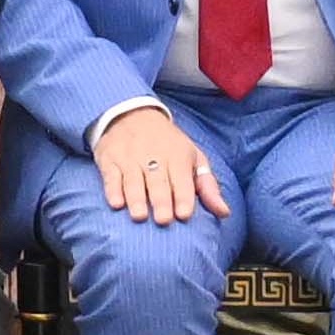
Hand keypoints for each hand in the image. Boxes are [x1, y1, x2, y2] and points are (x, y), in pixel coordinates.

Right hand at [86, 99, 221, 228]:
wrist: (131, 114)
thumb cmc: (168, 144)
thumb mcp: (192, 157)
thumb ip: (208, 186)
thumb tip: (224, 213)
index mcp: (178, 156)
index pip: (182, 179)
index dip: (183, 197)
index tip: (184, 214)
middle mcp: (154, 156)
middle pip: (158, 181)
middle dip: (161, 200)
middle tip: (163, 220)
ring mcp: (130, 158)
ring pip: (134, 180)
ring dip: (136, 198)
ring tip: (139, 216)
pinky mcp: (109, 159)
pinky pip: (111, 175)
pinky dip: (112, 189)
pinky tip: (116, 204)